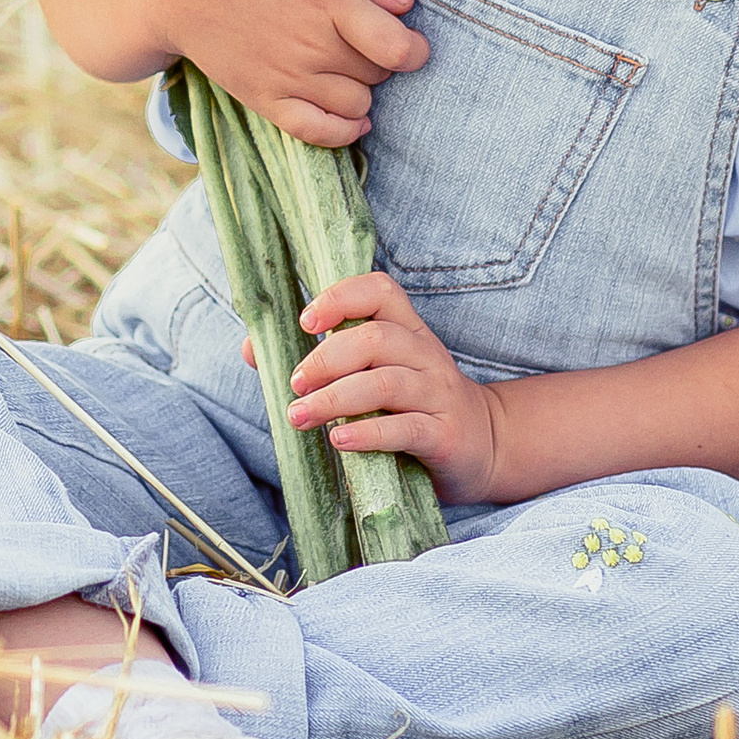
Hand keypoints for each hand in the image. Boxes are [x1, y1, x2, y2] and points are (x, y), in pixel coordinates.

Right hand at [139, 0, 428, 147]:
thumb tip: (408, 5)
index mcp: (327, 0)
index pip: (395, 45)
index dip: (416, 50)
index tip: (412, 44)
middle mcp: (311, 44)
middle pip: (378, 74)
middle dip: (382, 62)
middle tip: (362, 43)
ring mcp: (287, 77)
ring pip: (356, 105)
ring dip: (363, 91)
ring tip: (346, 69)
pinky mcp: (266, 101)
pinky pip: (318, 132)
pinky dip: (344, 131)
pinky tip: (353, 118)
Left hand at [242, 271, 500, 502]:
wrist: (485, 447)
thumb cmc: (413, 407)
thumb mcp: (375, 376)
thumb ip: (323, 361)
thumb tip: (252, 351)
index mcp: (408, 331)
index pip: (381, 291)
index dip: (341, 297)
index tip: (305, 321)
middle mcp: (426, 355)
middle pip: (375, 339)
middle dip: (326, 358)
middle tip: (295, 383)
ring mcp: (439, 395)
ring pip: (386, 383)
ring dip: (335, 399)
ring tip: (299, 416)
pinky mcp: (445, 436)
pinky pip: (405, 429)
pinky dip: (367, 433)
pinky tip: (338, 441)